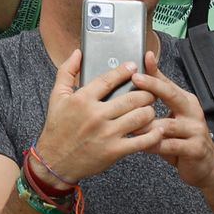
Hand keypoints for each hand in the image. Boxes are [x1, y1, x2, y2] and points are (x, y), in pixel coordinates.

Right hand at [33, 50, 159, 184]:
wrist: (55, 161)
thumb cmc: (57, 127)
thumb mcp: (57, 96)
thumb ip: (67, 71)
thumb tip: (78, 52)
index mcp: (82, 99)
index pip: (109, 80)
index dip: (124, 71)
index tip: (134, 66)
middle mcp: (96, 115)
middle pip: (131, 98)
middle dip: (146, 93)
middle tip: (150, 92)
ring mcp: (107, 134)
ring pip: (140, 117)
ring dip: (150, 111)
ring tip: (150, 109)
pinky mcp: (114, 151)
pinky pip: (141, 141)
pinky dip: (153, 135)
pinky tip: (157, 130)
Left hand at [132, 51, 213, 190]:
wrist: (207, 167)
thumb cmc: (185, 139)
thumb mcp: (173, 115)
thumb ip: (159, 98)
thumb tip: (141, 73)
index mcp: (186, 101)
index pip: (168, 84)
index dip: (155, 72)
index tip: (144, 58)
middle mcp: (193, 112)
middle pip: (172, 95)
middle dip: (153, 85)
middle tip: (136, 79)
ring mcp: (195, 130)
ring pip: (167, 124)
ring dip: (146, 125)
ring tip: (129, 124)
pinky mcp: (195, 149)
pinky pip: (170, 145)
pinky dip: (154, 145)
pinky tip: (142, 145)